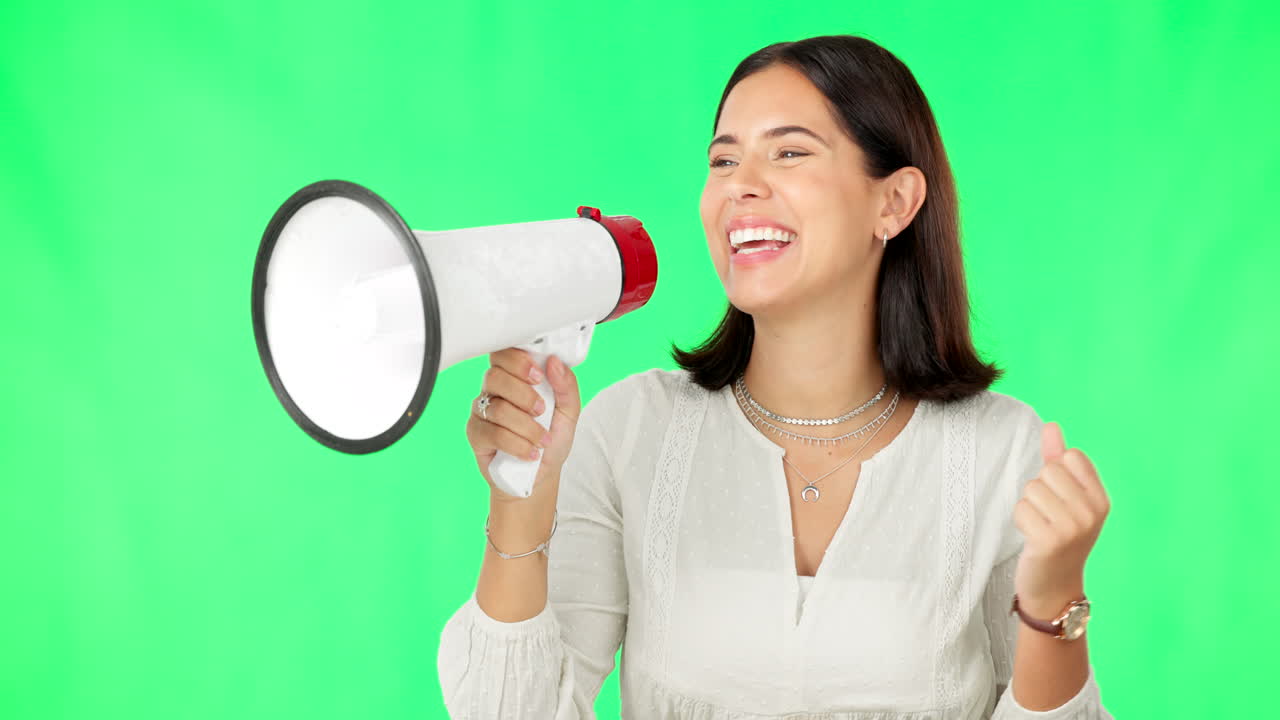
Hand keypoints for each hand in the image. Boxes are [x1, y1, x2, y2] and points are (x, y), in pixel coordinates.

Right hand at [465, 348, 581, 503]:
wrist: (541, 475)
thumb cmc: (551, 438)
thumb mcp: (569, 412)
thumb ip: (566, 385)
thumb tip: (554, 362)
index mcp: (515, 377)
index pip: (504, 353)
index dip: (517, 360)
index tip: (538, 375)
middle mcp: (494, 391)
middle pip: (495, 376)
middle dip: (523, 394)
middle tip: (542, 410)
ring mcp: (482, 412)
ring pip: (497, 408)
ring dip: (526, 426)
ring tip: (542, 440)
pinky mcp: (477, 435)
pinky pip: (493, 433)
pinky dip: (517, 444)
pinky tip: (530, 452)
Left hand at [1012, 422, 1110, 616]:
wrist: (1055, 586)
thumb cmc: (1059, 536)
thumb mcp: (1067, 497)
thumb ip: (1058, 459)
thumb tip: (1051, 426)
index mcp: (1101, 499)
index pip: (1071, 457)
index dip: (1056, 473)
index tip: (1061, 499)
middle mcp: (1092, 512)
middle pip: (1048, 470)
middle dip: (1040, 491)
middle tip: (1048, 517)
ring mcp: (1073, 527)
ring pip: (1031, 489)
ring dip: (1029, 507)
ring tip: (1041, 527)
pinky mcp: (1050, 540)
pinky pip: (1021, 509)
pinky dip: (1021, 522)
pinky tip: (1033, 538)